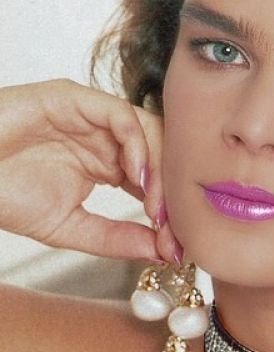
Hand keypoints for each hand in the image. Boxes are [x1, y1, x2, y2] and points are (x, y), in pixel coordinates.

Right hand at [0, 79, 180, 262]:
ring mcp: (92, 116)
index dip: (172, 210)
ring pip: (149, 132)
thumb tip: (162, 253)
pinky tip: (137, 175)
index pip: (157, 179)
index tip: (178, 245)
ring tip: (156, 207)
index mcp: (109, 163)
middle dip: (173, 193)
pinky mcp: (74, 99)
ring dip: (161, 171)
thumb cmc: (3, 194)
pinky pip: (121, 114)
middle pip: (162, 154)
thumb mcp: (70, 227)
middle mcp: (106, 137)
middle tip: (174, 229)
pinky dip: (138, 143)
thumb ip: (116, 238)